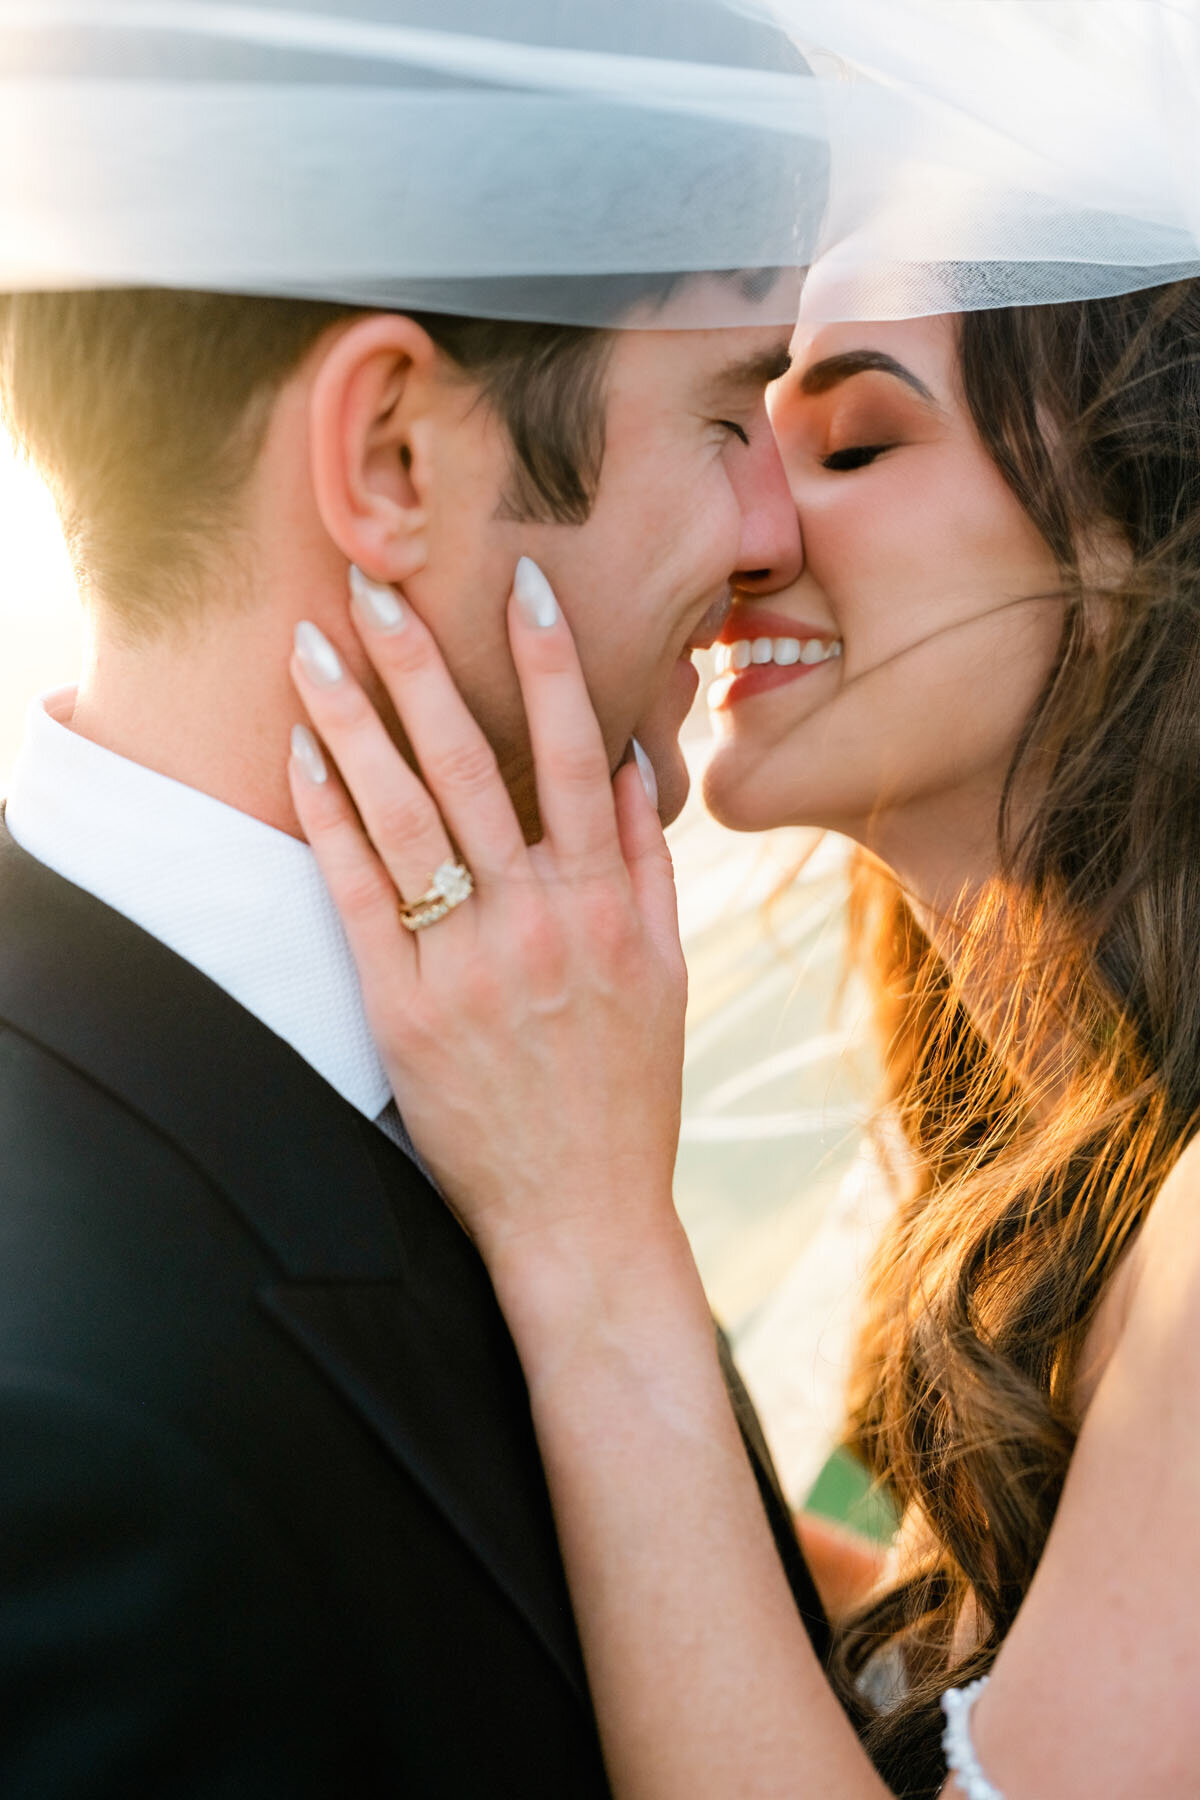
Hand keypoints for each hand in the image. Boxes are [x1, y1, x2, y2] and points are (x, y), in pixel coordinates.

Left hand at [286, 561, 687, 1291]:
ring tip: (314, 648)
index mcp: (605, 906)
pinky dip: (328, 819)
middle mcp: (537, 923)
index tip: (523, 581)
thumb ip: (646, 865)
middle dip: (422, 665)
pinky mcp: (403, 1011)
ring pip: (403, 817)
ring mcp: (466, 966)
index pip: (575, 754)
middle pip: (470, 766)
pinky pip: (359, 896)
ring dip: (355, 722)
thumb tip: (627, 764)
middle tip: (379, 585)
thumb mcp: (665, 975)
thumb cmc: (626, 1094)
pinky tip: (300, 755)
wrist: (581, 1215)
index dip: (548, 662)